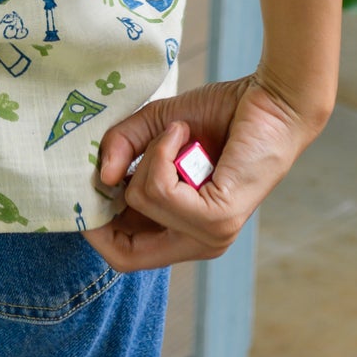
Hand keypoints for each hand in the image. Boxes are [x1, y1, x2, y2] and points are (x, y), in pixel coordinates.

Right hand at [84, 73, 327, 271]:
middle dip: (103, 207)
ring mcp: (210, 235)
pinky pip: (160, 189)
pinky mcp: (218, 219)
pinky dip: (162, 151)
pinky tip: (184, 133)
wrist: (270, 101)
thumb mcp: (156, 128)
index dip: (95, 228)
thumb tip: (100, 175)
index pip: (125, 255)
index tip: (86, 183)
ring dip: (147, 155)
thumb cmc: (220, 116)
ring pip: (141, 202)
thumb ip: (122, 147)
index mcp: (182, 230)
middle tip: (111, 161)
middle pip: (124, 254)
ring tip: (176, 134)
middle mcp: (197, 242)